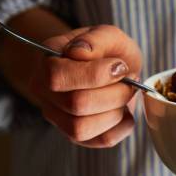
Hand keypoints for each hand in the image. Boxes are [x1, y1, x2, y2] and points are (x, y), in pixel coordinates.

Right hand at [28, 25, 141, 147]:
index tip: (119, 65)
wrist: (115, 67)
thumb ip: (96, 39)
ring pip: (82, 128)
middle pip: (76, 104)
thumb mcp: (107, 34)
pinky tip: (126, 110)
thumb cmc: (108, 51)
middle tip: (130, 80)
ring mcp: (59, 119)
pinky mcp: (79, 137)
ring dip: (116, 110)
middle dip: (114, 92)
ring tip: (126, 94)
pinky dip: (122, 126)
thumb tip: (79, 53)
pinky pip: (100, 140)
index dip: (95, 74)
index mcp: (47, 63)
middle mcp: (46, 95)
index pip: (57, 77)